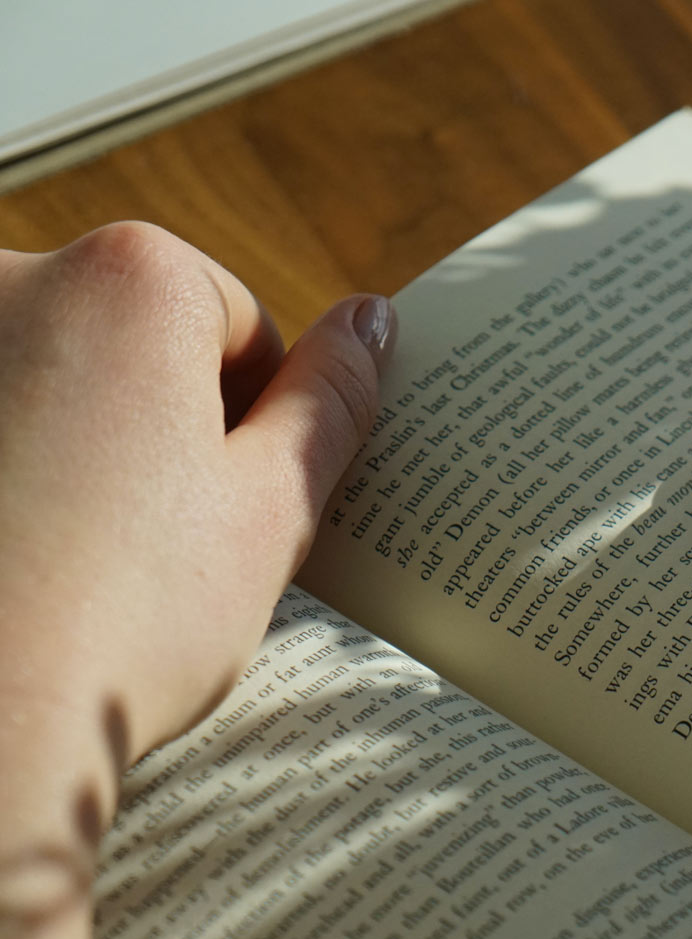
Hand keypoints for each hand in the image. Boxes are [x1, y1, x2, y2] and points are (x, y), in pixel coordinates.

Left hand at [0, 221, 393, 790]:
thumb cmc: (125, 623)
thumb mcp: (271, 512)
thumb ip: (329, 400)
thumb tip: (370, 323)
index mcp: (129, 280)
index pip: (230, 320)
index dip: (249, 421)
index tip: (223, 508)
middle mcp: (4, 277)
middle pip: (121, 333)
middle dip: (148, 421)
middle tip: (148, 543)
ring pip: (36, 376)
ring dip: (60, 441)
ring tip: (63, 558)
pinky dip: (4, 471)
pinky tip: (13, 553)